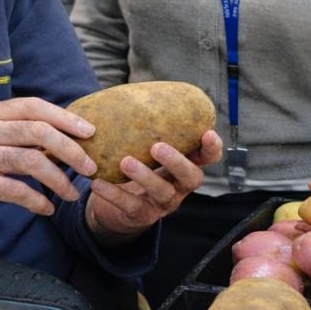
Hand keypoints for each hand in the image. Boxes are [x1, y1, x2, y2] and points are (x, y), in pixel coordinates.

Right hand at [0, 97, 99, 219]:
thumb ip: (6, 131)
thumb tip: (52, 138)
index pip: (34, 106)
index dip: (65, 117)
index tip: (89, 131)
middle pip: (39, 131)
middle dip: (71, 149)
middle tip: (90, 166)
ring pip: (32, 161)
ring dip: (59, 179)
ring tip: (73, 194)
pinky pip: (15, 191)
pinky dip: (36, 201)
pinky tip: (46, 209)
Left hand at [84, 129, 223, 246]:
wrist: (116, 207)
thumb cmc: (136, 166)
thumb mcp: (145, 148)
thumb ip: (148, 128)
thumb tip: (134, 92)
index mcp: (185, 165)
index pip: (208, 158)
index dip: (212, 148)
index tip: (207, 133)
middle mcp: (180, 186)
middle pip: (191, 177)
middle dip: (176, 162)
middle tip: (157, 146)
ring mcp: (163, 204)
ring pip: (162, 192)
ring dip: (145, 176)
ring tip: (126, 161)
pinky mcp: (142, 217)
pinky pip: (130, 206)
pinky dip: (114, 194)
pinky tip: (98, 183)